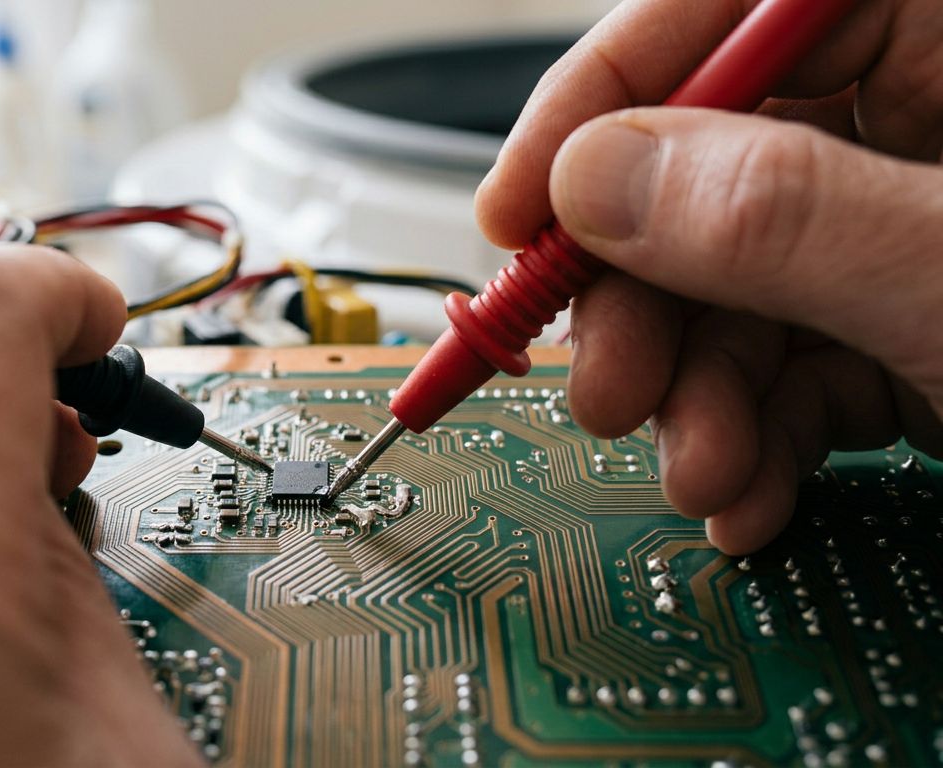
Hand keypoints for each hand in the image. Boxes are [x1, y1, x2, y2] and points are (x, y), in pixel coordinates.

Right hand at [476, 0, 942, 553]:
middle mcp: (907, 124)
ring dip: (690, 398)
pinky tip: (751, 492)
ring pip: (726, 288)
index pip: (715, 14)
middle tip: (612, 386)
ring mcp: (895, 231)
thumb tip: (598, 183)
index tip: (516, 209)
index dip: (598, 101)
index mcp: (940, 38)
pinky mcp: (898, 326)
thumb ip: (782, 215)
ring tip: (706, 472)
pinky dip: (754, 436)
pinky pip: (785, 362)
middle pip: (699, 172)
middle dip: (642, 304)